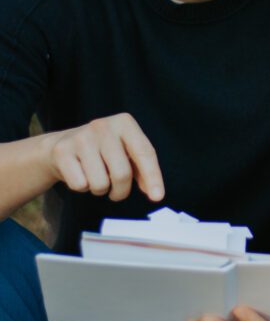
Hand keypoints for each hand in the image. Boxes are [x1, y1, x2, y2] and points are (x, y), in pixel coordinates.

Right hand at [46, 112, 164, 201]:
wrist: (61, 145)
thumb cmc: (102, 152)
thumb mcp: (125, 152)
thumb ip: (142, 169)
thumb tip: (155, 192)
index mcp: (124, 123)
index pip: (144, 153)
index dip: (153, 177)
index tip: (158, 197)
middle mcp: (103, 126)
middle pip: (122, 174)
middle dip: (121, 191)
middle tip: (116, 191)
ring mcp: (81, 137)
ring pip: (100, 184)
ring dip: (100, 190)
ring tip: (95, 176)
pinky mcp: (62, 151)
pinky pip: (80, 185)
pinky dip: (82, 187)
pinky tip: (80, 173)